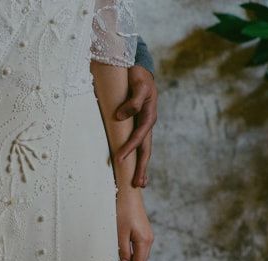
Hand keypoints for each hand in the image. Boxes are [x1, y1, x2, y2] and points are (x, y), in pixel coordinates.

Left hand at [115, 65, 157, 187]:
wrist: (139, 67)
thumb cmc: (138, 75)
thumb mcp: (139, 84)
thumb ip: (134, 101)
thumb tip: (120, 117)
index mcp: (149, 116)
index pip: (138, 137)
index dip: (129, 148)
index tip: (118, 159)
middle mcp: (147, 123)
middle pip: (145, 149)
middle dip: (141, 167)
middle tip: (138, 185)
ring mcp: (142, 125)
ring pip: (142, 149)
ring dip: (140, 166)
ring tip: (139, 183)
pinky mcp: (136, 125)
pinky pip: (136, 144)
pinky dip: (134, 156)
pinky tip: (129, 166)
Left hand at [116, 189, 153, 260]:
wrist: (128, 194)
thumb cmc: (122, 211)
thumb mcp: (119, 233)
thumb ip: (123, 251)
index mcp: (144, 241)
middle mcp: (149, 239)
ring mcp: (147, 235)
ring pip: (141, 255)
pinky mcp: (144, 231)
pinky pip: (140, 248)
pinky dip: (132, 255)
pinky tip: (122, 256)